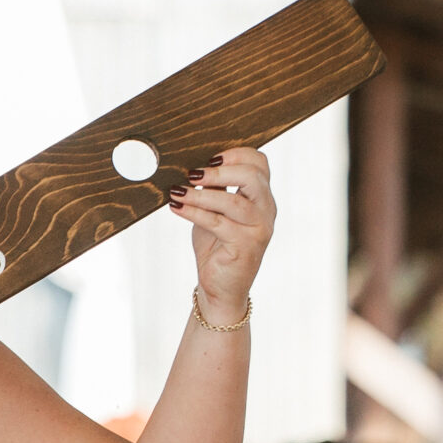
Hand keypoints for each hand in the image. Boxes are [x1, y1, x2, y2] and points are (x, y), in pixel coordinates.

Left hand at [170, 145, 275, 322]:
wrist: (221, 287)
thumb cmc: (217, 247)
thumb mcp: (215, 212)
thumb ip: (212, 191)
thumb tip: (193, 167)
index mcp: (261, 197)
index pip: (260, 163)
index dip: (236, 154)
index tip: (209, 158)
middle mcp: (266, 210)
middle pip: (252, 177)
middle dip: (219, 172)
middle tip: (192, 173)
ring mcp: (258, 228)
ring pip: (233, 202)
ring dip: (200, 195)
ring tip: (177, 191)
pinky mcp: (245, 246)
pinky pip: (218, 224)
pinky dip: (194, 213)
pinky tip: (176, 207)